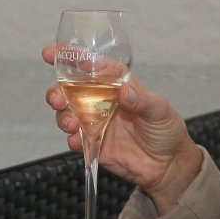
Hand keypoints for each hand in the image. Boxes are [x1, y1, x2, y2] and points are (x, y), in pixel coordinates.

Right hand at [43, 45, 202, 213]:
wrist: (168, 165)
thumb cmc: (166, 130)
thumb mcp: (160, 110)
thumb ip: (142, 99)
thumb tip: (125, 91)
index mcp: (116, 84)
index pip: (91, 66)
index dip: (71, 57)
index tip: (51, 53)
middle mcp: (101, 101)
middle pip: (69, 90)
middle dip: (56, 91)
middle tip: (57, 99)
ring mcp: (95, 122)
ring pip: (66, 114)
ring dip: (62, 116)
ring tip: (71, 124)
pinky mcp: (93, 144)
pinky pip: (75, 139)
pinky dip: (72, 139)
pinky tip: (78, 140)